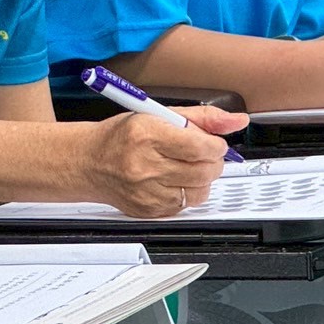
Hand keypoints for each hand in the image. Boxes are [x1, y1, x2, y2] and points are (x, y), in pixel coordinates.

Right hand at [87, 106, 249, 217]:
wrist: (87, 163)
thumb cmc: (119, 136)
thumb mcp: (156, 114)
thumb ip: (201, 117)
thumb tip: (236, 121)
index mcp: (147, 134)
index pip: (200, 146)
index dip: (216, 145)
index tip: (214, 142)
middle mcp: (144, 165)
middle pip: (204, 171)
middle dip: (213, 162)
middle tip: (203, 154)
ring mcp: (145, 191)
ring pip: (199, 191)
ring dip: (201, 179)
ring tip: (186, 167)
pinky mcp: (147, 210)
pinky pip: (184, 206)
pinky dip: (186, 193)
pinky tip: (173, 180)